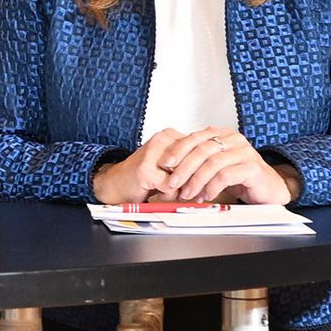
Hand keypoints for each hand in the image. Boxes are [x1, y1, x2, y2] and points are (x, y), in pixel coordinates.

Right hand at [93, 128, 210, 204]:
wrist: (116, 183)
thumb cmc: (144, 175)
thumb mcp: (170, 164)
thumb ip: (189, 163)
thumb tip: (214, 171)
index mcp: (170, 135)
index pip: (200, 149)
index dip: (205, 168)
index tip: (206, 181)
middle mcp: (162, 139)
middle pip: (194, 162)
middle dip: (194, 181)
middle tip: (190, 191)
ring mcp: (153, 152)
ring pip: (183, 175)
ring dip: (179, 189)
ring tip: (168, 191)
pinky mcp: (145, 169)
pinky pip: (170, 186)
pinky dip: (167, 195)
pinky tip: (157, 194)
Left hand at [164, 128, 293, 206]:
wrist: (268, 188)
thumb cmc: (240, 177)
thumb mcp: (215, 168)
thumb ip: (197, 164)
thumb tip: (169, 171)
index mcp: (222, 135)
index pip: (195, 137)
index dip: (178, 150)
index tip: (165, 163)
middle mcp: (233, 140)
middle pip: (202, 150)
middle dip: (184, 168)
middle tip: (173, 183)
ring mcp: (244, 152)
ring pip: (213, 163)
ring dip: (196, 181)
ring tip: (188, 193)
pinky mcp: (252, 167)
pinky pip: (226, 176)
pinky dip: (212, 187)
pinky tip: (206, 196)